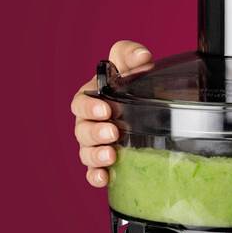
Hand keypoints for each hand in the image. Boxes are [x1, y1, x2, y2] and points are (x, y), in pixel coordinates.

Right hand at [70, 40, 152, 186]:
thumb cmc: (133, 80)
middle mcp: (90, 122)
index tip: (105, 110)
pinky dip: (96, 176)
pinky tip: (104, 179)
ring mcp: (96, 143)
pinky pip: (94, 171)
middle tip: (113, 133)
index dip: (89, 108)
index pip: (81, 103)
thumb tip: (143, 57)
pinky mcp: (106, 161)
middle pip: (81, 130)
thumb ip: (131, 53)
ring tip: (111, 156)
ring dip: (95, 156)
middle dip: (95, 133)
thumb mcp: (132, 62)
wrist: (150, 101)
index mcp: (91, 98)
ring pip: (86, 152)